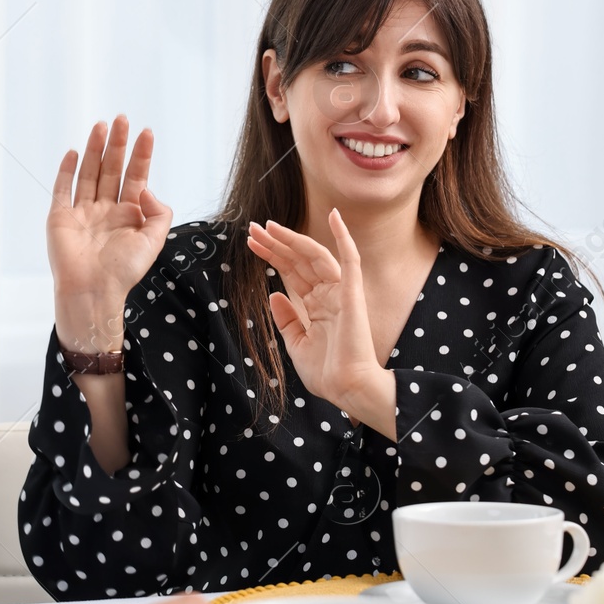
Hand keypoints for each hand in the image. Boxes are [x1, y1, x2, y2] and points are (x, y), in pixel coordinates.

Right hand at [48, 114, 171, 352]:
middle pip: (111, 169)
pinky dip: (66, 171)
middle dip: (117, 144)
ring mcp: (82, 212)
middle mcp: (105, 209)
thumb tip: (148, 188)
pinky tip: (73, 152)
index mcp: (128, 215)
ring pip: (89, 173)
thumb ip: (159, 213)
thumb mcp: (154, 241)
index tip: (146, 132)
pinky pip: (63, 189)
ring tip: (101, 126)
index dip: (141, 155)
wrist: (93, 291)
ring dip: (94, 149)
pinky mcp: (61, 217)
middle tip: (122, 119)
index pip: (136, 177)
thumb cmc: (123, 271)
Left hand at [245, 209, 395, 435]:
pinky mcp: (352, 293)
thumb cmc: (326, 372)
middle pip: (298, 260)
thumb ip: (286, 319)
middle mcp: (328, 294)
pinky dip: (343, 236)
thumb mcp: (296, 344)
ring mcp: (340, 292)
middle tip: (252, 228)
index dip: (272, 256)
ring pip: (314, 256)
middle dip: (275, 244)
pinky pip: (350, 259)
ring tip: (267, 227)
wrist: (347, 388)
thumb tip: (274, 294)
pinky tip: (334, 215)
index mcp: (316, 306)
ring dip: (292, 239)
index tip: (251, 243)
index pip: (290, 272)